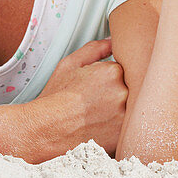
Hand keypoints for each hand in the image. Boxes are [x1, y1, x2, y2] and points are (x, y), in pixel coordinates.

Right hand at [35, 37, 127, 157]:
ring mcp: (125, 116)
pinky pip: (129, 127)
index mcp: (112, 72)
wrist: (45, 130)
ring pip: (131, 108)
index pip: (124, 70)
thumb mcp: (69, 64)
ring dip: (119, 111)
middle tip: (99, 102)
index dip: (111, 79)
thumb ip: (95, 49)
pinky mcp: (124, 136)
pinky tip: (102, 128)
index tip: (98, 88)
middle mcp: (122, 92)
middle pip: (131, 88)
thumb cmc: (55, 98)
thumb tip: (112, 41)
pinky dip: (118, 127)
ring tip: (99, 116)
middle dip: (117, 94)